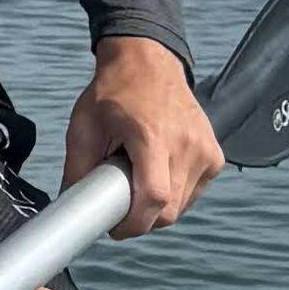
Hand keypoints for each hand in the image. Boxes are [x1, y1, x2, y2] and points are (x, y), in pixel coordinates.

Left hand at [64, 38, 226, 239]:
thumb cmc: (114, 91)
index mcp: (152, 137)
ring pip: (182, 206)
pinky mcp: (215, 156)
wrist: (148, 61)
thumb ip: (77, 169)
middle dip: (141, 220)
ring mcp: (206, 150)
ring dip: (159, 207)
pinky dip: (175, 195)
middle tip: (120, 205)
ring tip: (139, 177)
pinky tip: (158, 172)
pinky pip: (194, 193)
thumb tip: (73, 206)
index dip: (133, 224)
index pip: (154, 198)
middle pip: (168, 211)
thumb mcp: (84, 126)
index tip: (114, 228)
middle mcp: (186, 145)